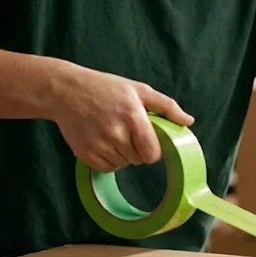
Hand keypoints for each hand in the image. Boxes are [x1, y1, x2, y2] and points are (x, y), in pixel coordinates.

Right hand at [51, 65, 193, 172]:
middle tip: (125, 129)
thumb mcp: (139, 89)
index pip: (152, 154)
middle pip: (138, 160)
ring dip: (121, 154)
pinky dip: (106, 159)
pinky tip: (100, 140)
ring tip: (110, 131)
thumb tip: (189, 121)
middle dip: (136, 149)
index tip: (146, 139)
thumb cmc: (105, 88)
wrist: (66, 90)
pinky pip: (105, 168)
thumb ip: (167, 106)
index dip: (152, 150)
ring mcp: (99, 145)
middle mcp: (116, 134)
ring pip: (122, 165)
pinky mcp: (84, 154)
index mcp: (134, 118)